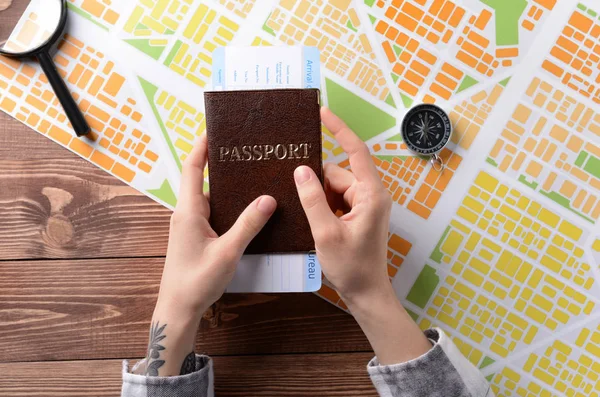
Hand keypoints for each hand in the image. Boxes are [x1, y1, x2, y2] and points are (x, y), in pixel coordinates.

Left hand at [143, 135, 275, 375]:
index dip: (201, 146)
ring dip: (226, 185)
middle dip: (219, 162)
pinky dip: (227, 204)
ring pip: (209, 197)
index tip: (213, 128)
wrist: (178, 308)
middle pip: (202, 179)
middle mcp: (187, 213)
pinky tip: (245, 207)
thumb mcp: (227, 252)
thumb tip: (268, 198)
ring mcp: (190, 225)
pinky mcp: (196, 236)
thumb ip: (248, 225)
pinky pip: (212, 212)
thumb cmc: (197, 281)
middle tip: (243, 149)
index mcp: (189, 211)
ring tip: (250, 174)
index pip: (193, 169)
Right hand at [294, 107, 391, 303]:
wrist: (366, 293)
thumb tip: (301, 170)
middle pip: (337, 173)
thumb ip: (312, 199)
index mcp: (371, 194)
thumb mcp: (326, 233)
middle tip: (304, 205)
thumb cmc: (352, 267)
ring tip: (314, 224)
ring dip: (318, 200)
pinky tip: (315, 223)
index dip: (339, 129)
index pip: (356, 151)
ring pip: (332, 187)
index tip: (322, 112)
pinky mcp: (357, 214)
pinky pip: (334, 200)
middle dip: (317, 186)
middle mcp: (371, 195)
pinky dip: (322, 207)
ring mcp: (365, 205)